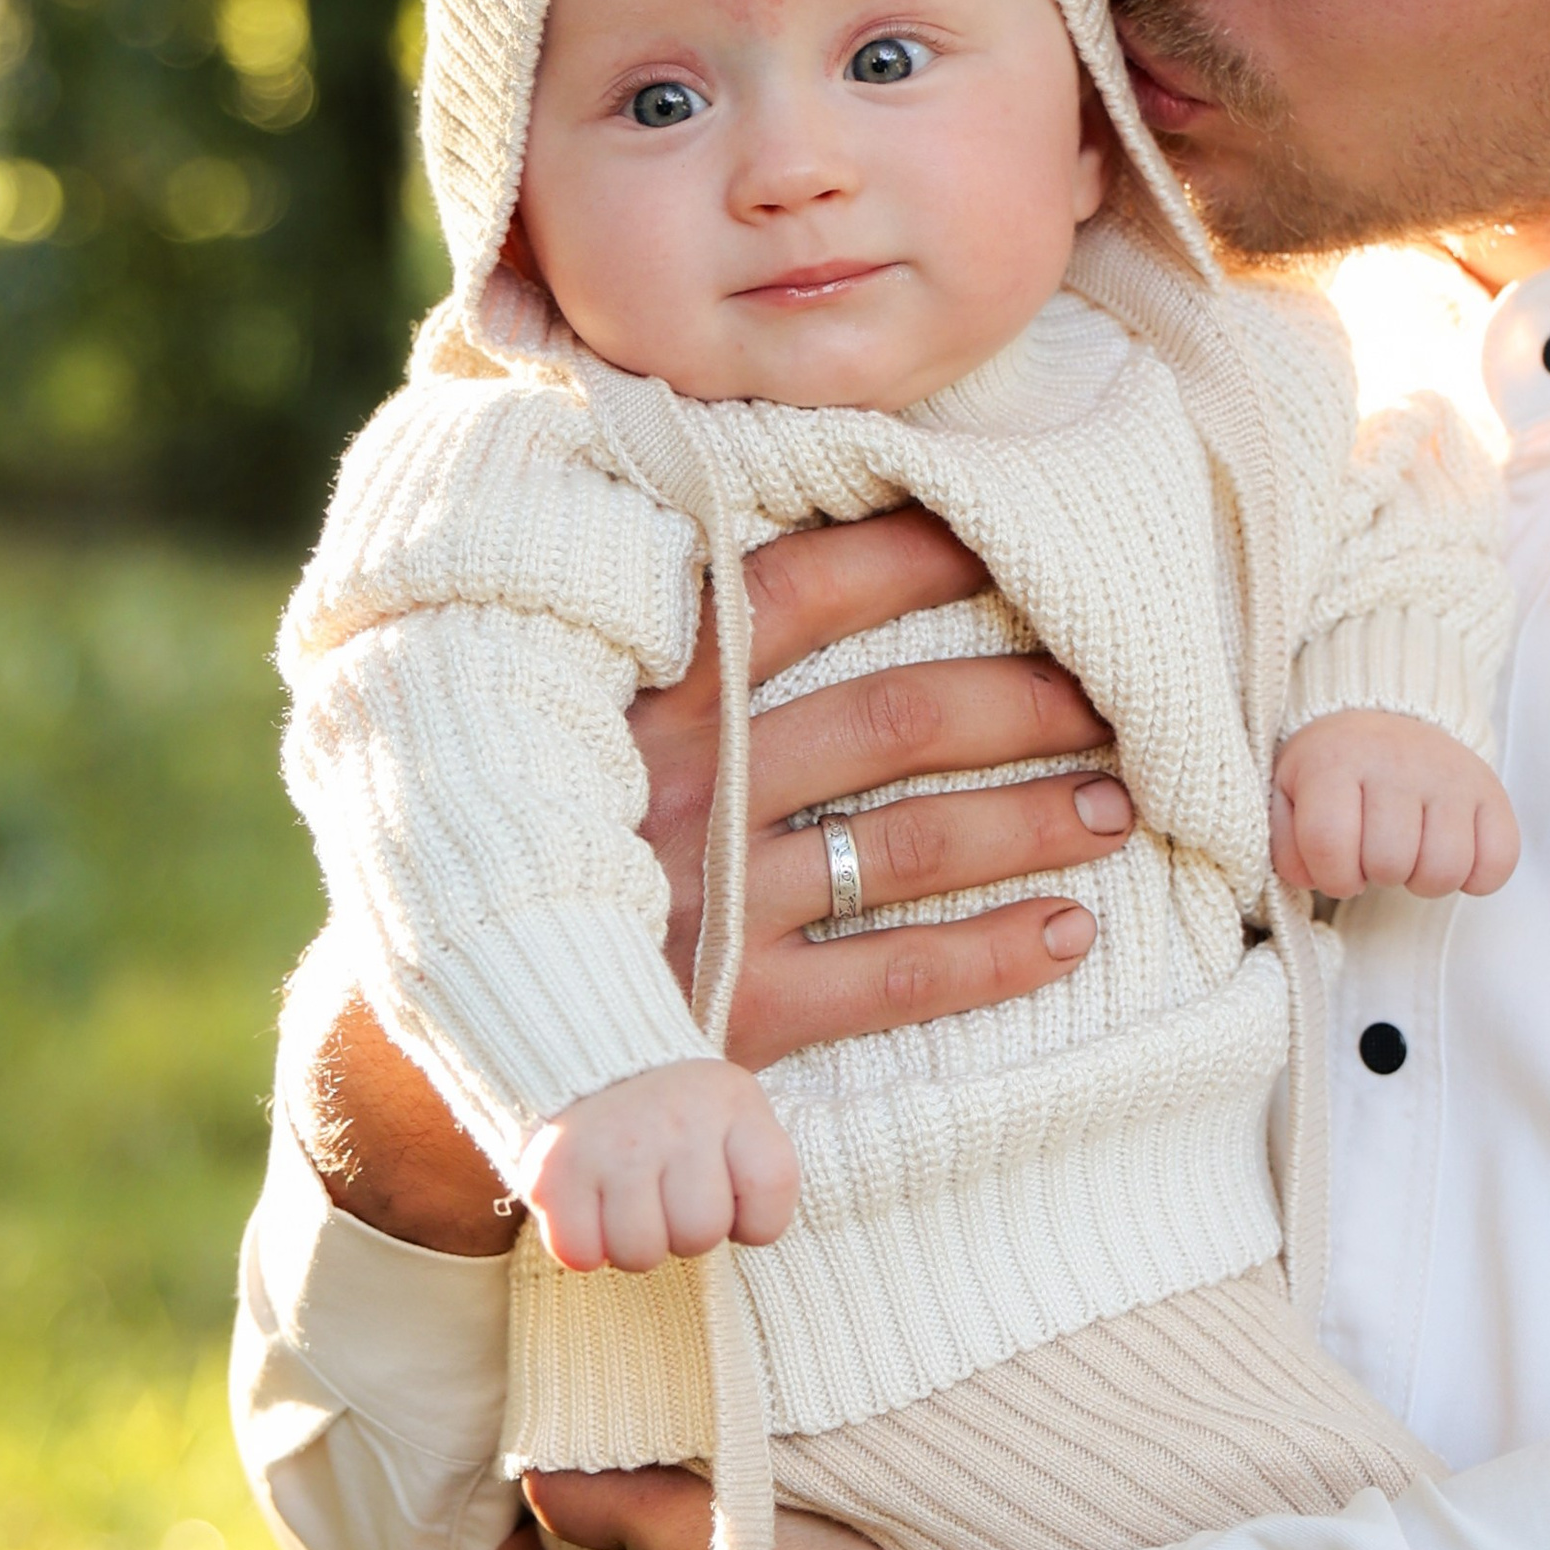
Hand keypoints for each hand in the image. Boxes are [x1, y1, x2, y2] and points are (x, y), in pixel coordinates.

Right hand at [286, 505, 1136, 1253]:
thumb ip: (646, 633)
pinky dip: (987, 957)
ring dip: (1027, 820)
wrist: (431, 1035)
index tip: (1013, 526)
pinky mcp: (728, 1019)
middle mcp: (679, 790)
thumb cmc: (517, 842)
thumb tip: (743, 514)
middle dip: (1017, 699)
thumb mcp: (549, 716)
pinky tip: (1069, 935)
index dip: (911, 552)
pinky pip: (888, 983)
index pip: (793, 590)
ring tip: (1116, 804)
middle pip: (887, 720)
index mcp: (638, 695)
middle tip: (1118, 688)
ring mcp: (711, 906)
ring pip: (906, 846)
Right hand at [516, 1058, 798, 1272]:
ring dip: (634, 1245)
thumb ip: (757, 1173)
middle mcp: (675, 1120)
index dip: (755, 1218)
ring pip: (640, 1253)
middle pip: (700, 1233)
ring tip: (629, 1204)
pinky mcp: (555, 1173)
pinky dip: (584, 1249)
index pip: (770, 1188)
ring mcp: (612, 1146)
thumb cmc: (678, 1117)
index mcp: (733, 1104)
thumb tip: (746, 1235)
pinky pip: (580, 1254)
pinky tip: (591, 1212)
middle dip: (686, 1233)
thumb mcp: (736, 1119)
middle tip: (666, 1198)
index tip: (730, 1195)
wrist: (592, 1066)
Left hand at [1271, 711, 1521, 900]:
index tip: (1337, 867)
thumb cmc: (1333, 768)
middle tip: (1374, 853)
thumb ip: (1286, 843)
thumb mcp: (1288, 793)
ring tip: (1410, 854)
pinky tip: (1451, 854)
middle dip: (1376, 875)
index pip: (1328, 844)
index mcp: (1335, 760)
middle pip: (1389, 863)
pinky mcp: (1491, 789)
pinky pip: (1498, 860)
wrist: (1387, 714)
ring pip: (1443, 870)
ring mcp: (1449, 774)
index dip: (1331, 875)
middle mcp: (1396, 762)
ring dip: (1423, 880)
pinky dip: (1476, 876)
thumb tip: (1311, 878)